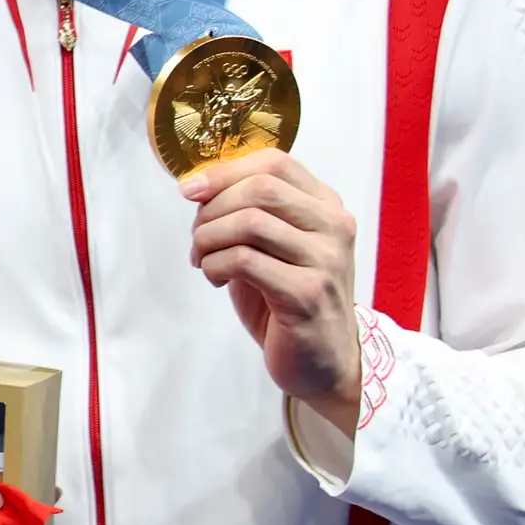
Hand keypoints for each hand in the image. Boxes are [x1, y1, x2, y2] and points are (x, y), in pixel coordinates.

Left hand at [180, 147, 362, 440]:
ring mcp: (326, 260)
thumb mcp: (270, 247)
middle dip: (211, 209)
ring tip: (203, 261)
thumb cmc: (288, 301)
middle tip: (196, 238)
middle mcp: (334, 226)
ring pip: (249, 221)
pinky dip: (216, 265)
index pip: (275, 162)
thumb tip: (196, 187)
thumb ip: (247, 213)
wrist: (323, 362)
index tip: (190, 190)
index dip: (224, 170)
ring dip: (208, 239)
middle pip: (260, 188)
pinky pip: (244, 260)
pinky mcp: (308, 293)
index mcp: (326, 206)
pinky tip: (215, 279)